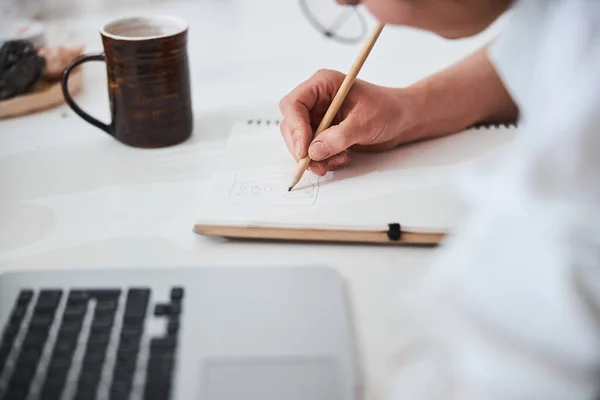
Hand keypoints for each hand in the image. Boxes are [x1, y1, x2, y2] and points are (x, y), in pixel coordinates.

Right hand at [279, 69, 419, 175]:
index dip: (295, 128)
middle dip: (302, 147)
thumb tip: (314, 151)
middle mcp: (316, 99)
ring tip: (336, 161)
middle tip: (316, 164)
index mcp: (323, 85)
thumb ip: (338, 137)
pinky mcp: (323, 132)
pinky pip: (311, 149)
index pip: (294, 104)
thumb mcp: (364, 123)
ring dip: (313, 157)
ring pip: (299, 140)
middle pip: (291, 125)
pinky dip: (321, 159)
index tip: (304, 150)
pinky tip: (340, 158)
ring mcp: (319, 116)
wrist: (402, 120)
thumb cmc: (388, 111)